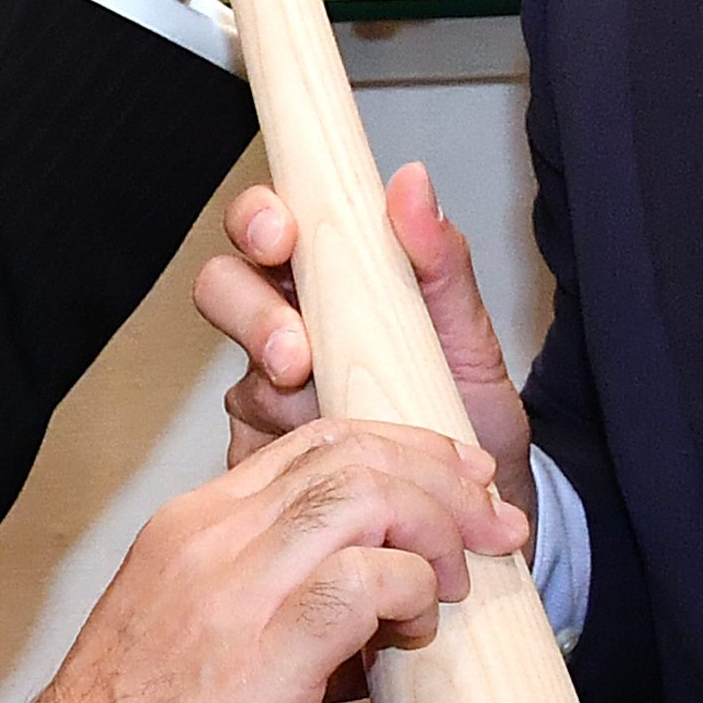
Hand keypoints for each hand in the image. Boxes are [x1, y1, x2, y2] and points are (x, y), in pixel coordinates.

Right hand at [0, 418, 521, 702]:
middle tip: (493, 522)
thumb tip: (375, 612)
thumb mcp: (198, 643)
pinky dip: (408, 589)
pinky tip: (414, 627)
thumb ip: (279, 607)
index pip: (314, 444)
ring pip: (363, 496)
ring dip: (434, 529)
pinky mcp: (260, 651)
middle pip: (351, 452)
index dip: (402, 451)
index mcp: (192, 527)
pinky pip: (363, 580)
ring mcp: (231, 588)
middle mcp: (209, 537)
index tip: (457, 483)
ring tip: (454, 581)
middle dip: (440, 477)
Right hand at [195, 164, 532, 526]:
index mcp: (332, 283)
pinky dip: (281, 453)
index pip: (270, 228)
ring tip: (317, 410)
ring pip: (236, 374)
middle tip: (293, 351)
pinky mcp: (266, 459)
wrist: (477, 519)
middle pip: (225, 290)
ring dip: (271, 390)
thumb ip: (441, 262)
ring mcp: (271, 397)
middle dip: (249, 311)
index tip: (282, 236)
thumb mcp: (469, 340)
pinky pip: (250, 449)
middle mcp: (289, 330)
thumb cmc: (471, 419)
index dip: (259, 220)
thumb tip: (414, 182)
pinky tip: (316, 464)